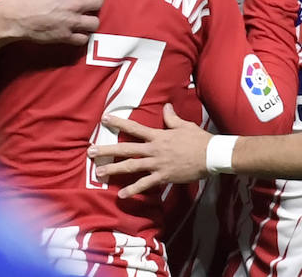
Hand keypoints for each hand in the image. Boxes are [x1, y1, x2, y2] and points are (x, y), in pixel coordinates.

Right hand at [0, 0, 102, 44]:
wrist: (16, 16)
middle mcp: (76, 5)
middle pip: (99, 3)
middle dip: (96, 0)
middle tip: (89, 1)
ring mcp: (72, 22)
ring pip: (95, 23)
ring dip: (91, 19)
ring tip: (85, 17)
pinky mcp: (66, 36)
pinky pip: (83, 39)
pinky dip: (82, 35)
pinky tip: (77, 31)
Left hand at [88, 103, 211, 197]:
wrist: (210, 155)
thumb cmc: (198, 139)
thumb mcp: (184, 125)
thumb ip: (171, 118)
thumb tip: (165, 106)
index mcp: (158, 136)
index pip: (134, 127)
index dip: (119, 123)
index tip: (104, 119)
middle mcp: (154, 149)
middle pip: (126, 148)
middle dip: (107, 150)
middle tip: (90, 152)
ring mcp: (157, 164)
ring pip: (131, 166)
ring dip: (114, 169)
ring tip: (99, 172)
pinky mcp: (163, 176)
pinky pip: (145, 184)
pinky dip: (133, 190)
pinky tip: (121, 195)